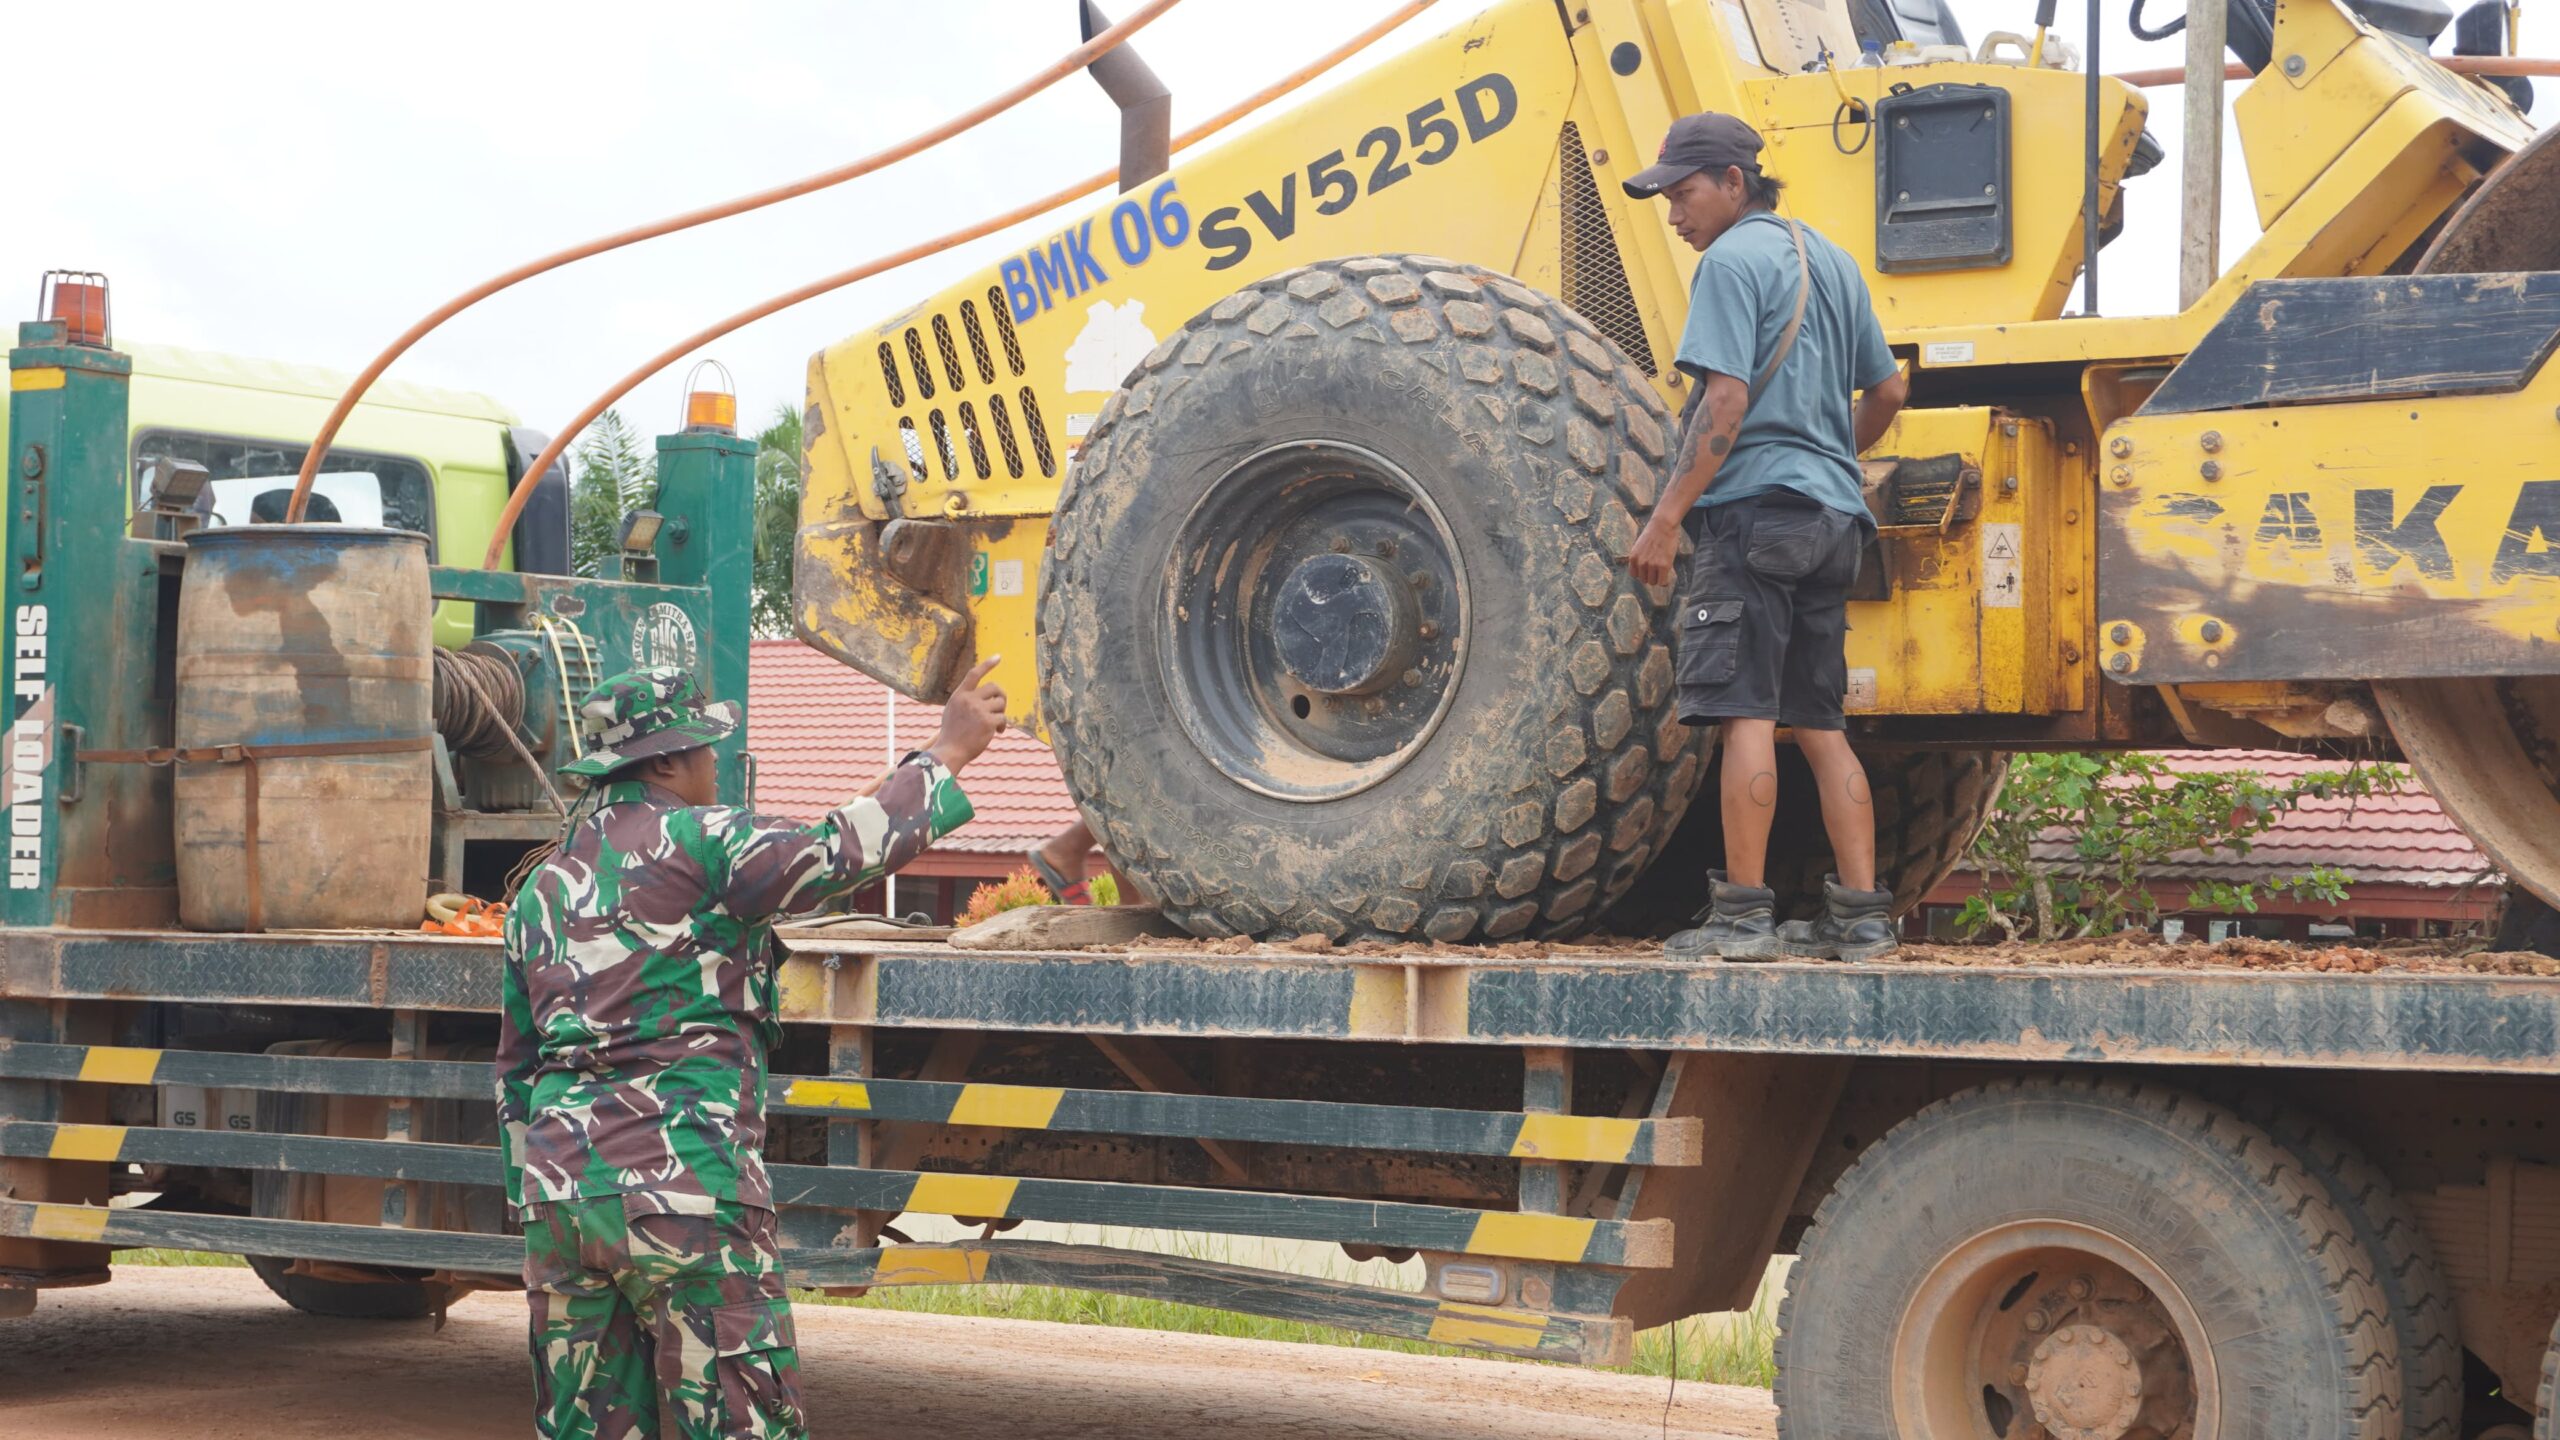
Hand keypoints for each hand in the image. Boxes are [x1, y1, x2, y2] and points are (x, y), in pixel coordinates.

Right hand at [925, 656, 1008, 773]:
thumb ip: (966, 701)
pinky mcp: (988, 722)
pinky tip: (997, 732)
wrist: (950, 751)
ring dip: (1001, 713)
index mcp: (959, 695)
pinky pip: (1003, 718)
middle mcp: (969, 700)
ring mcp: (979, 710)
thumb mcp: (953, 711)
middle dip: (1001, 696)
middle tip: (1000, 707)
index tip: (998, 657)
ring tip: (995, 724)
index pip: (974, 674)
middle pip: (994, 687)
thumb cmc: (952, 734)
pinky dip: (1002, 725)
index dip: (987, 664)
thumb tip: (987, 697)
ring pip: (1000, 703)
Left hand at [1627, 516, 1681, 589]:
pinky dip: (1665, 581)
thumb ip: (1639, 558)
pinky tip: (1667, 575)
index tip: (1648, 569)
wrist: (1663, 525)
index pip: (1634, 575)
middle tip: (1657, 568)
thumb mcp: (1639, 546)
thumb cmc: (1653, 533)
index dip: (1642, 573)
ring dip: (1658, 578)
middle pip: (1644, 580)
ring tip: (1663, 569)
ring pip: (1653, 582)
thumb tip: (1643, 571)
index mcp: (1633, 558)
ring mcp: (1652, 565)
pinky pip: (1662, 582)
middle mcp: (1641, 563)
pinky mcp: (1664, 566)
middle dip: (1651, 575)